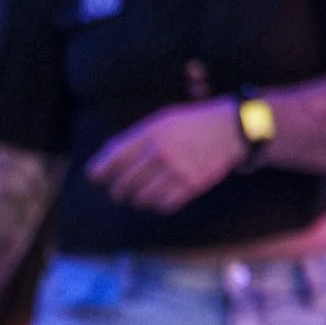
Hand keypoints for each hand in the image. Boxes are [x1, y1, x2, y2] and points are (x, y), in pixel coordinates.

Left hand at [84, 98, 244, 214]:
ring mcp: (177, 169)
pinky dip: (157, 204)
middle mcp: (162, 152)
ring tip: (137, 196)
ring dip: (136, 199)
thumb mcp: (163, 120)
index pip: (116, 156)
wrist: (231, 128)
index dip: (101, 170)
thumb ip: (138, 137)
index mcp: (152, 133)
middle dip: (117, 190)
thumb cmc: (193, 123)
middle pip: (126, 181)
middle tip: (117, 192)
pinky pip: (164, 204)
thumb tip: (108, 157)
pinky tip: (157, 199)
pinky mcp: (192, 184)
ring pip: (143, 197)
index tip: (94, 176)